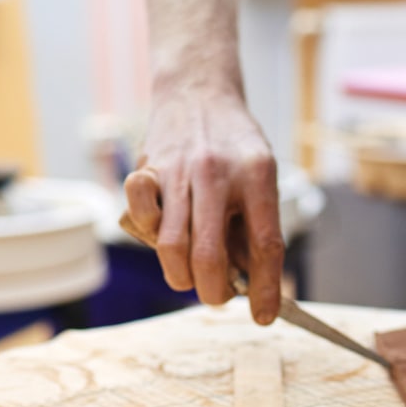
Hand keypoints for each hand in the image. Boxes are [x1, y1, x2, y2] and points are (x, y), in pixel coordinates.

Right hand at [124, 90, 283, 324]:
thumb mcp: (261, 175)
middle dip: (213, 292)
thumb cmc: (234, 144)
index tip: (264, 316)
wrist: (198, 90)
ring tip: (190, 277)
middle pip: (210, 256)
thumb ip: (255, 224)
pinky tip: (163, 232)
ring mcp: (178, 170)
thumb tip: (249, 284)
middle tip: (217, 296)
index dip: (265, 289)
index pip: (264, 246)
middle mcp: (217, 173)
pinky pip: (140, 215)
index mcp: (257, 176)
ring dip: (181, 276)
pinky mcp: (147, 168)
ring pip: (173, 246)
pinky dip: (150, 234)